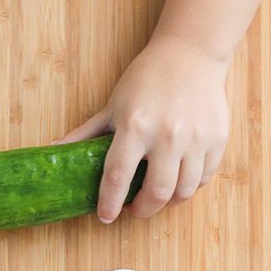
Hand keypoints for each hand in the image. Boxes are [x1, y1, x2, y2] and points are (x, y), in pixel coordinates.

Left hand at [59, 35, 229, 221]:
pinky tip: (178, 178)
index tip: (105, 216)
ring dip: (167, 201)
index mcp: (135, 126)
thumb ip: (86, 134)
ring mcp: (196, 138)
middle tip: (133, 209)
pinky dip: (190, 186)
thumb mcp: (113, 105)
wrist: (191, 53)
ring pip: (183, 191)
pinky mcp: (217, 139)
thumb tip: (53, 150)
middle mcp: (167, 135)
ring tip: (156, 195)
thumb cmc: (147, 79)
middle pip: (156, 194)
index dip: (109, 203)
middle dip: (142, 210)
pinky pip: (204, 178)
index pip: (117, 178)